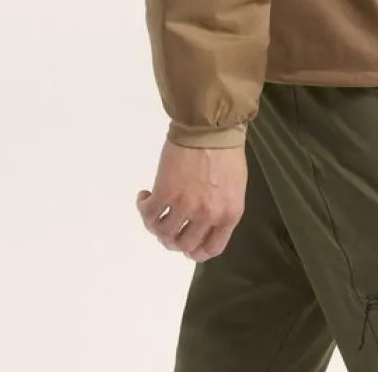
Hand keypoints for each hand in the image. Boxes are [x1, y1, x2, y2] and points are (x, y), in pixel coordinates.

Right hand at [136, 136, 247, 261]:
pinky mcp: (165, 193)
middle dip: (173, 239)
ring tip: (155, 209)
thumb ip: (221, 208)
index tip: (187, 246)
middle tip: (168, 225)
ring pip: (164, 234)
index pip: (211, 249)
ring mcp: (185, 206)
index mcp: (229, 214)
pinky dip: (143, 209)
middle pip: (184, 245)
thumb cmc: (225, 150)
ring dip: (156, 225)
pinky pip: (149, 215)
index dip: (196, 252)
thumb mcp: (234, 185)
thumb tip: (203, 225)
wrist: (210, 126)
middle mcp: (207, 215)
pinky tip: (145, 196)